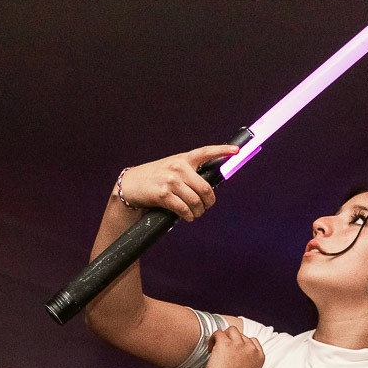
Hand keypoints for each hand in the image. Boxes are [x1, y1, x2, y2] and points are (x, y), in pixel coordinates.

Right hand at [116, 145, 241, 220]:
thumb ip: (188, 172)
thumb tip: (208, 189)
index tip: (236, 151)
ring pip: (196, 201)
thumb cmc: (154, 178)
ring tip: (195, 214)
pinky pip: (183, 209)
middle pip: (205, 188)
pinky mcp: (163, 194)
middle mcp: (178, 168)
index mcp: (183, 159)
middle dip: (209, 202)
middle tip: (206, 207)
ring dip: (198, 212)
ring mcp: (171, 181)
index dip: (223, 151)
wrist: (131, 185)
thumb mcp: (171, 168)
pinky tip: (187, 217)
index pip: (206, 152)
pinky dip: (188, 216)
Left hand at [204, 322, 264, 367]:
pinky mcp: (225, 344)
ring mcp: (238, 344)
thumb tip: (238, 355)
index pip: (253, 341)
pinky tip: (211, 349)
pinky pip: (218, 333)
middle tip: (224, 351)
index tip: (234, 351)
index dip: (242, 344)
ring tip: (216, 347)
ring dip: (223, 337)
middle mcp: (250, 348)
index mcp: (259, 356)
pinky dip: (213, 339)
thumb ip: (248, 361)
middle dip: (232, 341)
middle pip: (241, 335)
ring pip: (231, 330)